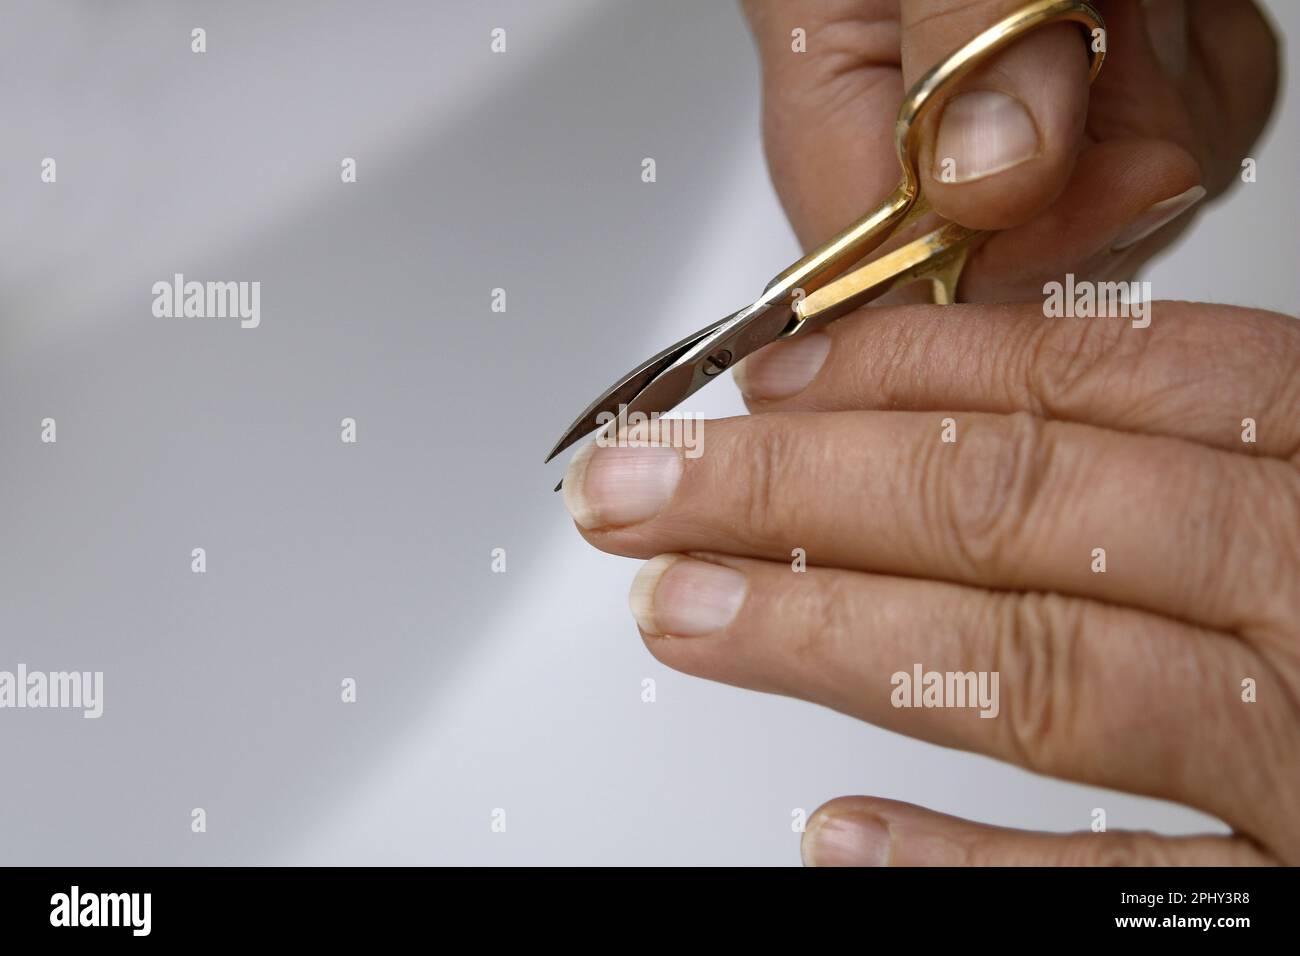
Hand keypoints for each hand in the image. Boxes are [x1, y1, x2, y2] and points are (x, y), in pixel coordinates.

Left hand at [562, 299, 1299, 864]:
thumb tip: (996, 409)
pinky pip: (1124, 901)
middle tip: (645, 486)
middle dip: (802, 484)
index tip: (768, 372)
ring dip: (831, 638)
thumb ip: (1214, 451)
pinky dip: (971, 868)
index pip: (1106, 379)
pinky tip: (835, 838)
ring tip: (681, 616)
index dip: (913, 367)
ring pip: (1043, 671)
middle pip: (1027, 506)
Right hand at [740, 0, 1277, 299]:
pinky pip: (1181, 140)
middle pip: (1021, 251)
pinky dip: (1202, 74)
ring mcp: (1010, 116)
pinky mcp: (1091, 97)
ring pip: (1118, 201)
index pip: (885, 274)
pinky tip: (1159, 6)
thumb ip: (967, 35)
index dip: (994, 258)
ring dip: (1161, 91)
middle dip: (1101, 149)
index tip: (1077, 170)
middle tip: (1102, 19)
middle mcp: (916, 124)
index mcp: (835, 98)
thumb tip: (991, 190)